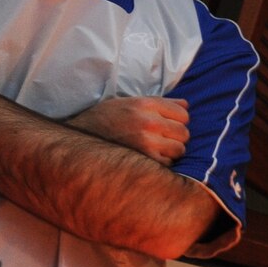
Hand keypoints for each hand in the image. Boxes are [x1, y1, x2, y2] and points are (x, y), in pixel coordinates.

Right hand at [68, 95, 188, 164]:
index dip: (178, 120)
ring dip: (171, 151)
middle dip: (176, 136)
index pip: (183, 114)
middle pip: (184, 132)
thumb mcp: (129, 102)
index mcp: (145, 104)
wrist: (81, 139)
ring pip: (180, 149)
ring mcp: (147, 141)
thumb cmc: (106, 119)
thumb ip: (160, 103)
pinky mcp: (144, 159)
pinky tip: (149, 157)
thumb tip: (186, 105)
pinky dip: (162, 163)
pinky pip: (169, 163)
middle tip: (162, 138)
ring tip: (156, 148)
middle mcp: (148, 121)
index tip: (167, 124)